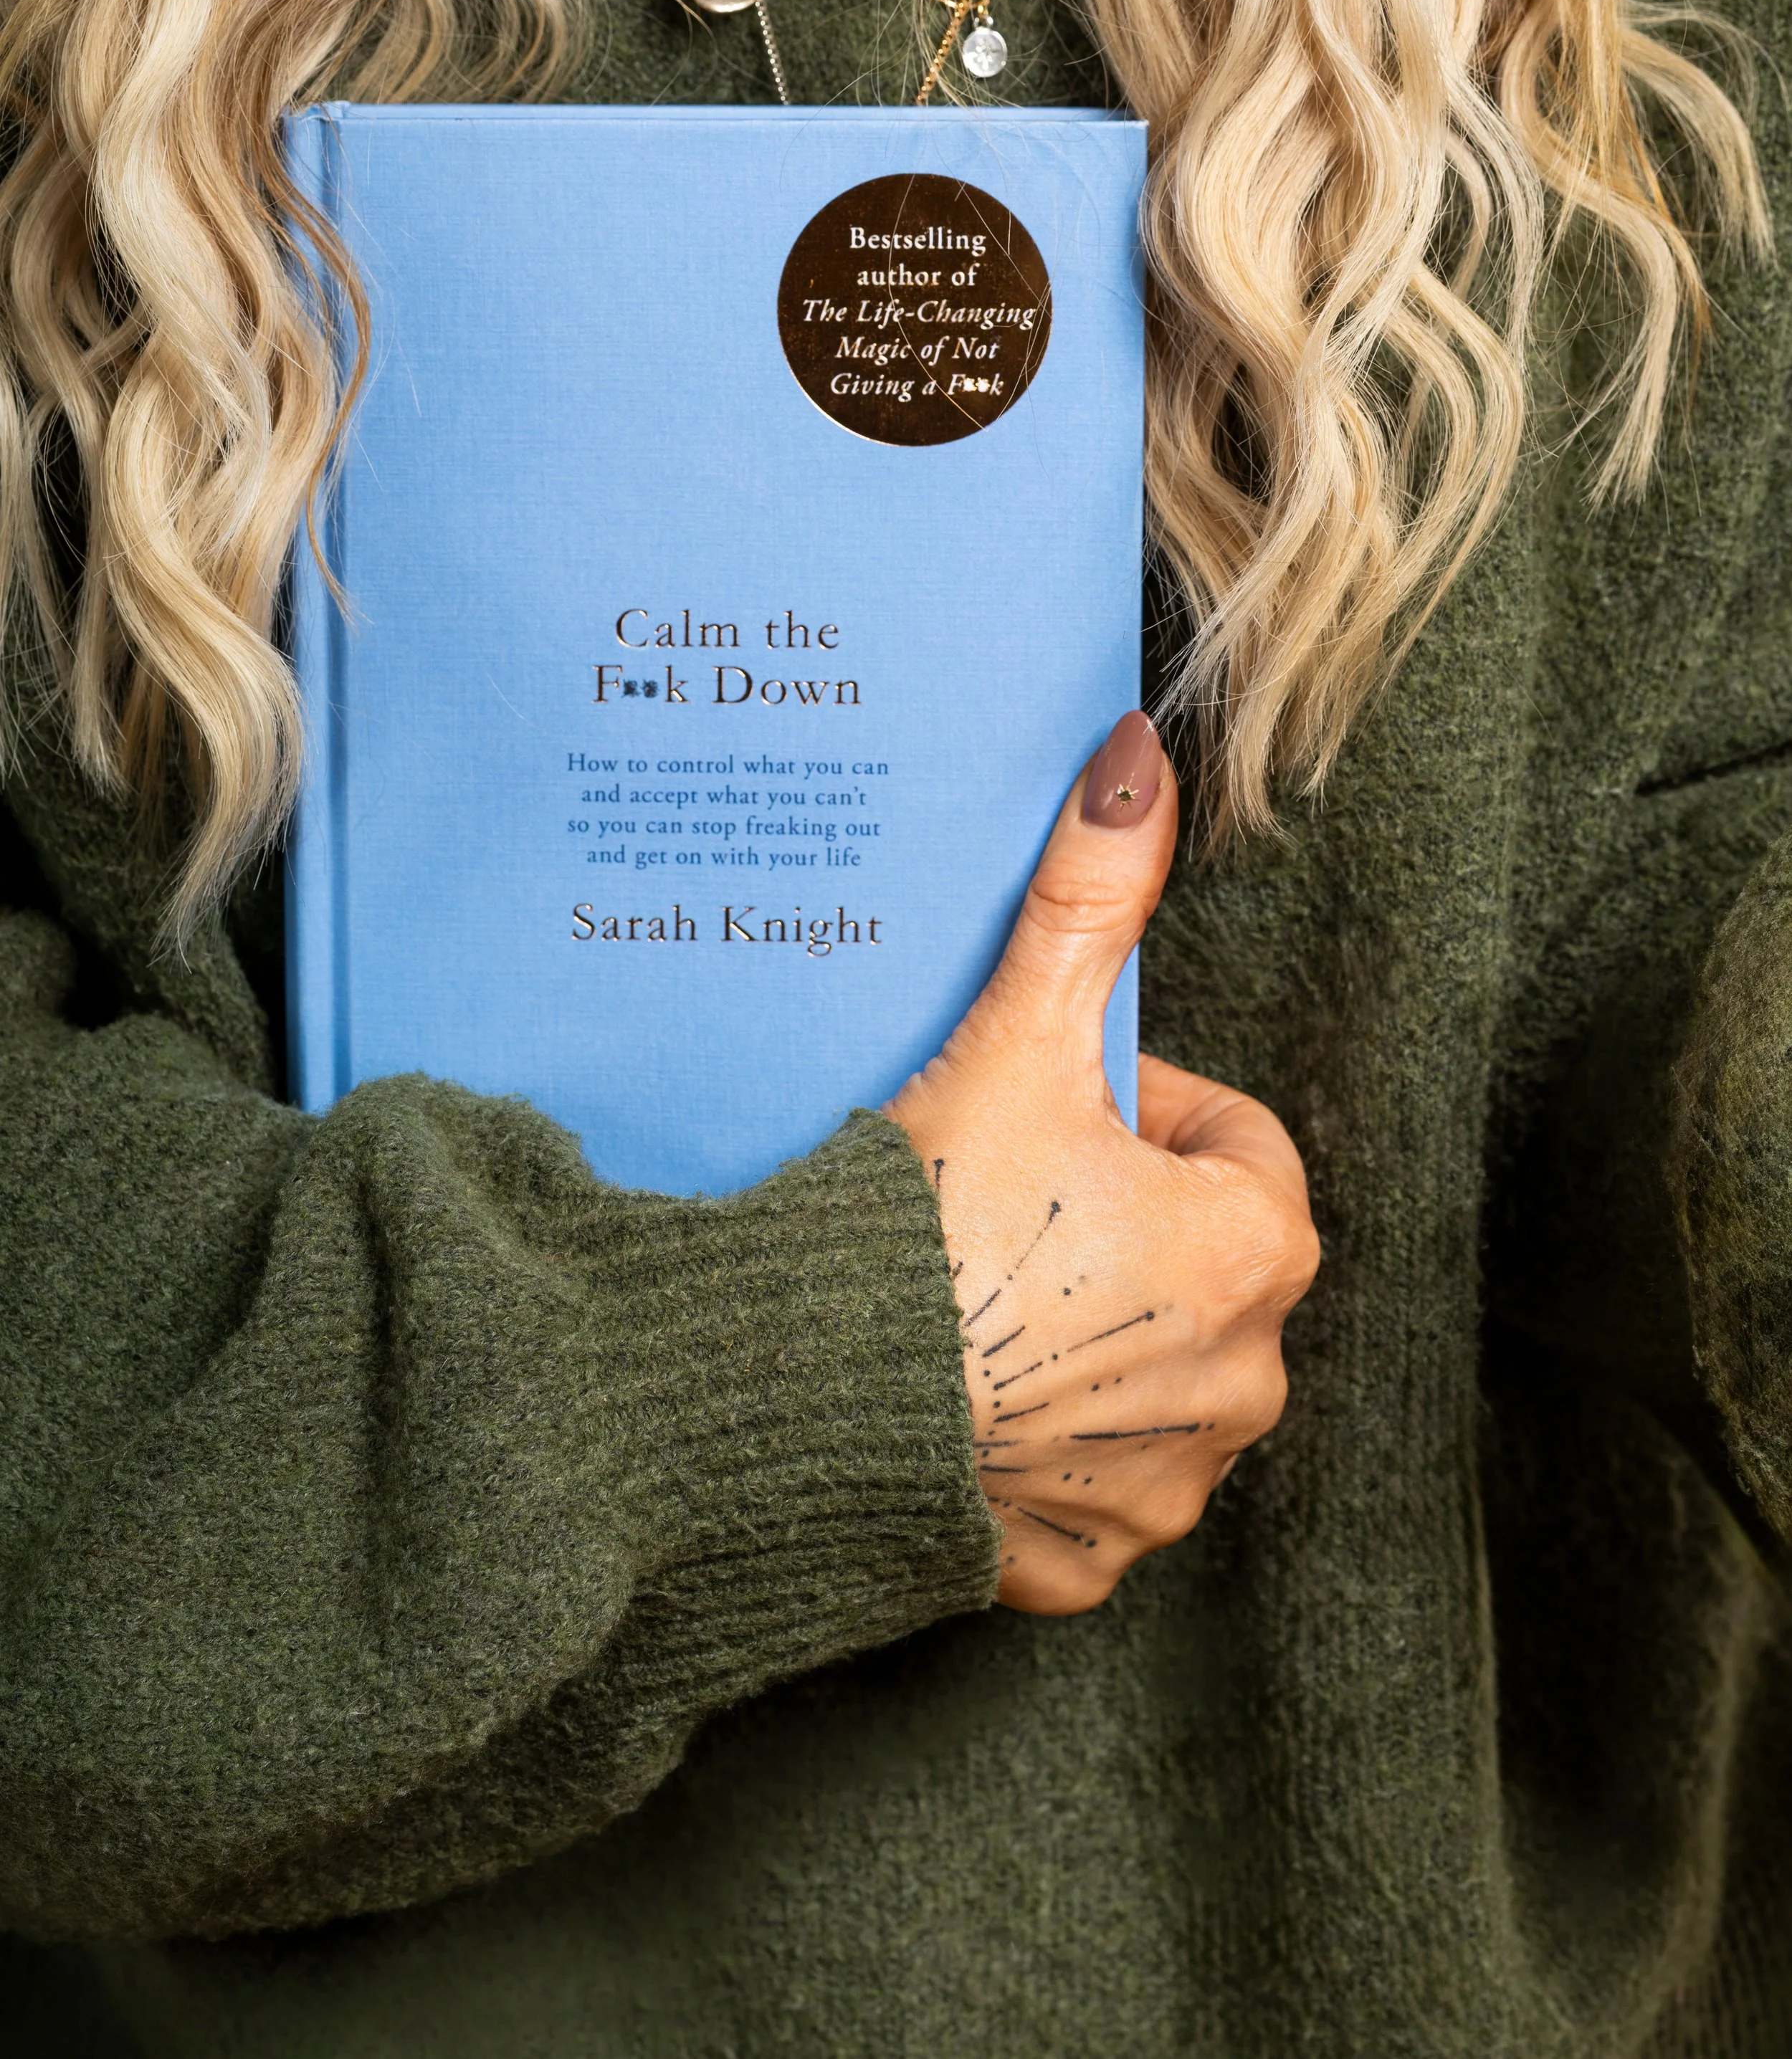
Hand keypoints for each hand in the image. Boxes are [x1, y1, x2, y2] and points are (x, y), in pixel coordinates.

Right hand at [888, 712, 1318, 1613]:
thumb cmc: (929, 1216)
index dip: (1142, 1111)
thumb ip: (1090, 894)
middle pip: (1194, 1260)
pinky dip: (1034, 1449)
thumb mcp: (1020, 1034)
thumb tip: (1138, 755)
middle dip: (1115, 1221)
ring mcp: (1165, 1487)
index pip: (1236, 1144)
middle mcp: (1244, 1383)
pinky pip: (1081, 1487)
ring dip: (1084, 1335)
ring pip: (1144, 1375)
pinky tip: (963, 1401)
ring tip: (974, 1291)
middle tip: (1000, 1193)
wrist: (805, 1393)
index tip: (1053, 1110)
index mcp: (1255, 1251)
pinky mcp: (1084, 1562)